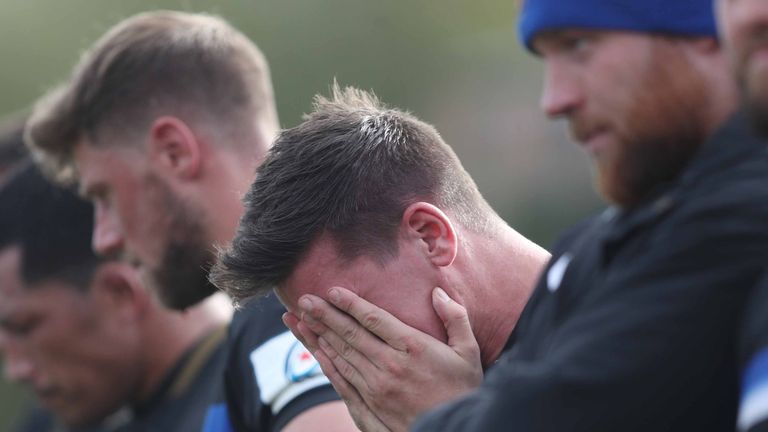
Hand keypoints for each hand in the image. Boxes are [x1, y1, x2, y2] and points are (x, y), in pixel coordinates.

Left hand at [284, 286, 482, 431]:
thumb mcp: (469, 351)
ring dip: (318, 335)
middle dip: (324, 315)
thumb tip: (436, 293)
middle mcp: (391, 365)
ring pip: (342, 355)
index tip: (332, 290)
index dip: (351, 303)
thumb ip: (455, 318)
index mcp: (414, 347)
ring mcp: (378, 387)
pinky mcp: (371, 405)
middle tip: (304, 299)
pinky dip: (326, 362)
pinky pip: (343, 379)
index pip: (374, 319)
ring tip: (301, 319)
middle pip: (350, 335)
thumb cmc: (464, 390)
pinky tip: (316, 349)